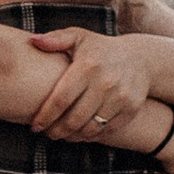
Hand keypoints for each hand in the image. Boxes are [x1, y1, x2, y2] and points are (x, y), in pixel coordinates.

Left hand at [25, 29, 170, 149]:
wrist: (140, 58)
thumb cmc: (100, 49)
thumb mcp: (79, 37)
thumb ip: (56, 39)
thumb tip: (33, 41)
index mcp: (88, 66)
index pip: (61, 99)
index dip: (46, 116)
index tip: (35, 126)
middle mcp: (105, 83)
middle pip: (74, 119)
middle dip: (57, 131)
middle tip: (47, 134)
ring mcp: (120, 97)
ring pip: (90, 128)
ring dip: (72, 136)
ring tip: (62, 135)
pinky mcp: (131, 109)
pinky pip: (106, 130)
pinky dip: (91, 136)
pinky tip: (81, 134)